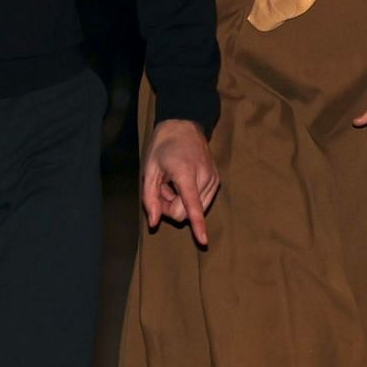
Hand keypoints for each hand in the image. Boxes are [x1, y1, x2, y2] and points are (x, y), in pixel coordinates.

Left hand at [142, 118, 217, 245]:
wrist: (184, 126)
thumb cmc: (163, 146)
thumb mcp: (149, 170)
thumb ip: (150, 198)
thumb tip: (154, 223)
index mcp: (185, 173)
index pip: (192, 205)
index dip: (198, 225)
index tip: (204, 241)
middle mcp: (204, 177)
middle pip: (186, 212)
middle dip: (170, 208)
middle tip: (161, 190)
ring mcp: (213, 180)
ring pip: (194, 210)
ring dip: (179, 203)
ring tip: (172, 183)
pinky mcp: (216, 182)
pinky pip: (201, 203)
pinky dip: (188, 199)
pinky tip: (181, 183)